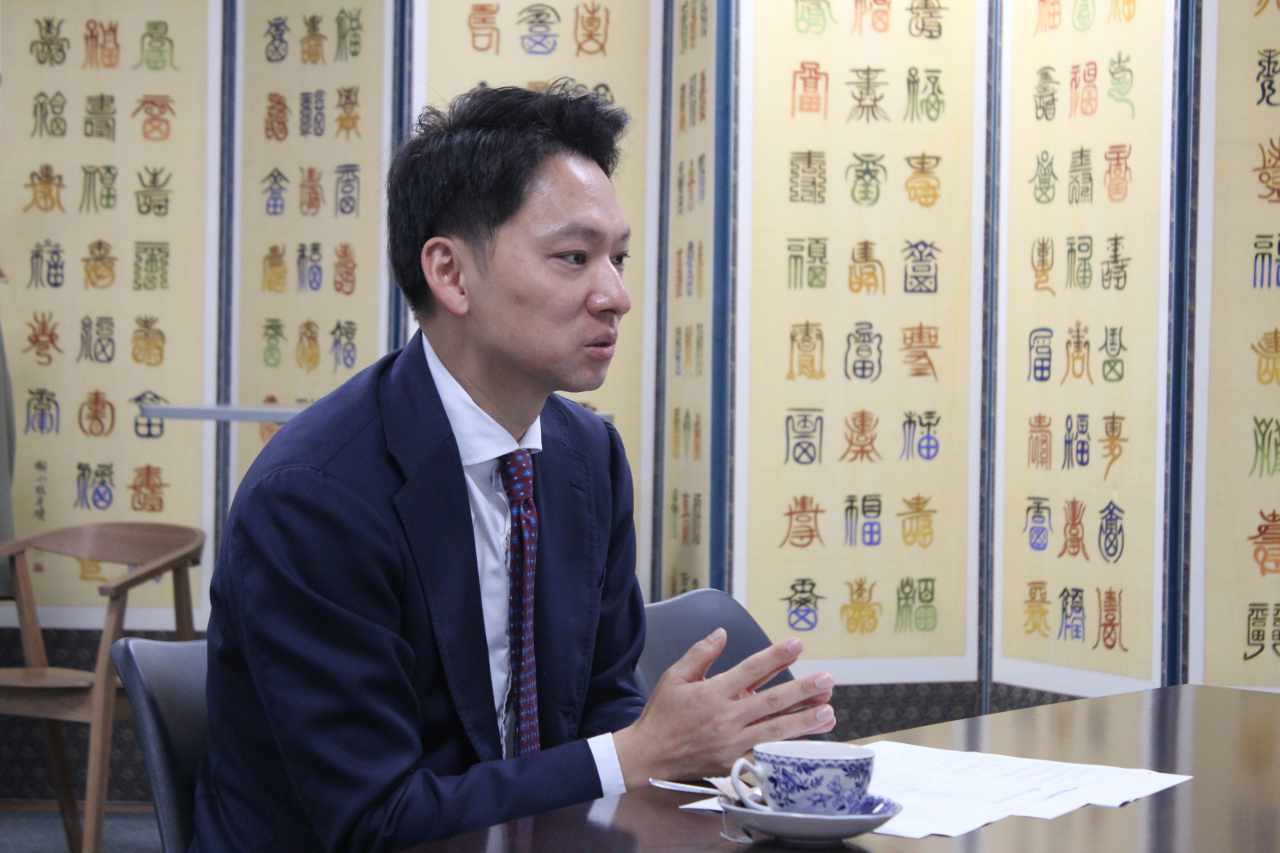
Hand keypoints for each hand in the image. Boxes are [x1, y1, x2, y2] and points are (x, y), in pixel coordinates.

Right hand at [612, 629, 835, 788]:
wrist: (647, 756)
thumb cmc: (661, 715)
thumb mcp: (674, 677)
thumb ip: (699, 654)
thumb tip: (722, 633)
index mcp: (712, 693)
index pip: (751, 670)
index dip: (776, 656)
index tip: (797, 644)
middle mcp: (725, 718)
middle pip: (771, 701)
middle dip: (802, 690)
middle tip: (827, 680)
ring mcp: (731, 743)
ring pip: (774, 730)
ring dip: (803, 721)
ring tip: (829, 713)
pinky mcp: (732, 763)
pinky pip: (764, 755)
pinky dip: (786, 750)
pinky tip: (805, 744)